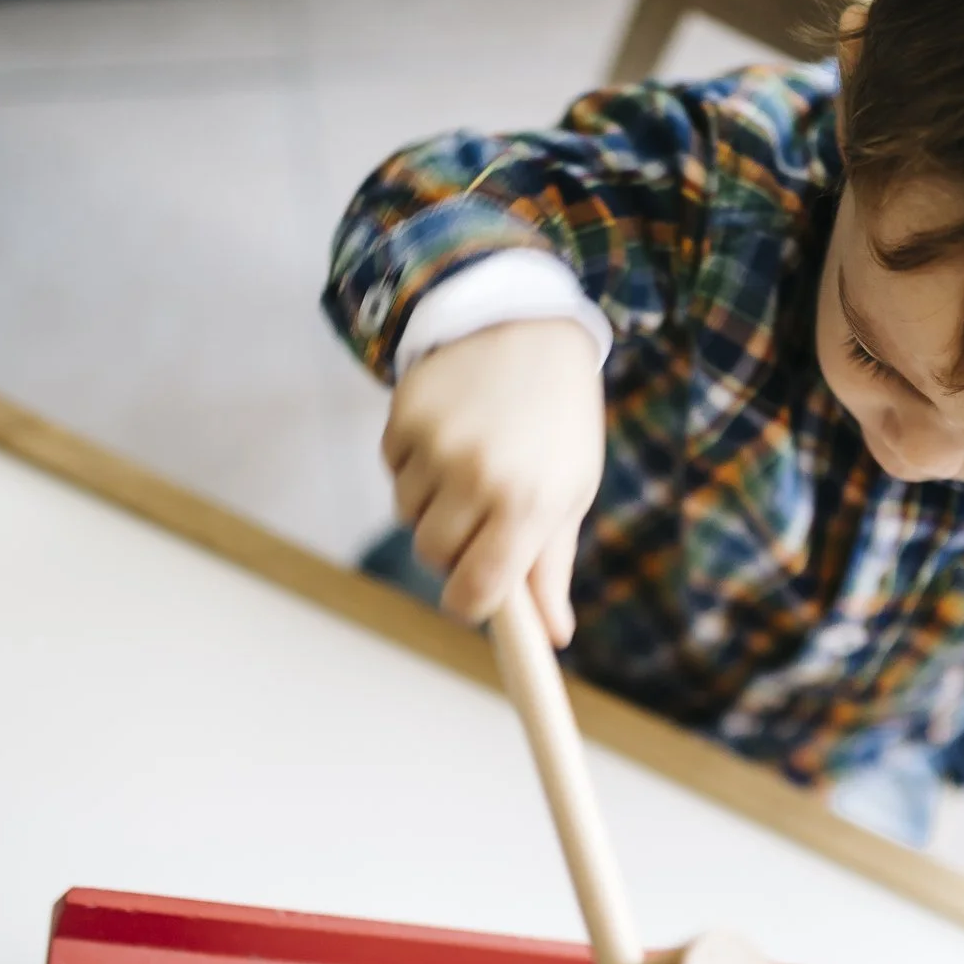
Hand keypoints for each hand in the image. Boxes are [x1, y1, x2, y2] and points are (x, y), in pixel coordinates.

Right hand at [384, 319, 603, 646]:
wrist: (528, 328)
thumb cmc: (558, 422)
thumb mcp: (569, 490)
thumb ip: (551, 567)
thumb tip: (552, 636)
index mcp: (530, 505)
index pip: (477, 593)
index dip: (470, 603)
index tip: (474, 595)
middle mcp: (480, 477)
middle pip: (435, 556)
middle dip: (453, 546)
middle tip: (482, 509)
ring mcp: (438, 445)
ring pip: (408, 514)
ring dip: (432, 501)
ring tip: (469, 460)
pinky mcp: (405, 416)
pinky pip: (393, 470)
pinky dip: (414, 464)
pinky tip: (448, 432)